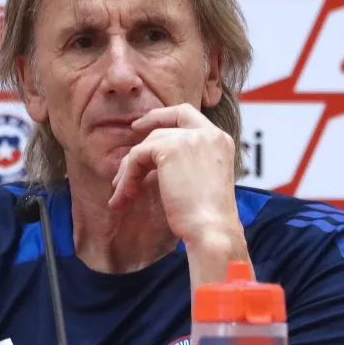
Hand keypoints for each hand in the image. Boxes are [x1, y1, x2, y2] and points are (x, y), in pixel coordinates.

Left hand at [109, 104, 242, 244]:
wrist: (211, 228)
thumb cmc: (208, 217)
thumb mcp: (202, 180)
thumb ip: (188, 162)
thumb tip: (156, 161)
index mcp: (220, 140)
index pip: (188, 115)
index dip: (164, 117)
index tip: (144, 126)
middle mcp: (209, 133)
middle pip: (168, 121)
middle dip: (146, 127)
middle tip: (129, 139)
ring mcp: (190, 138)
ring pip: (148, 144)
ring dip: (130, 169)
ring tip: (123, 193)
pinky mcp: (170, 149)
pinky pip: (137, 156)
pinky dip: (128, 176)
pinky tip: (126, 196)